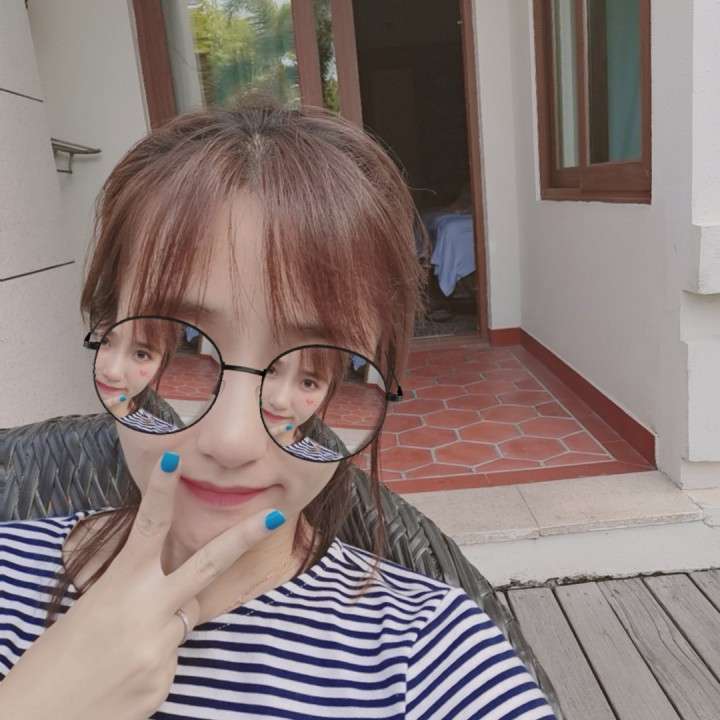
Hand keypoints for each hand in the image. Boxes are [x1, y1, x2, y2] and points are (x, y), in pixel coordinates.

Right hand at [0, 451, 283, 719]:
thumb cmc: (53, 664)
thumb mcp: (90, 612)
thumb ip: (133, 594)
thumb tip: (168, 594)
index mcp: (118, 585)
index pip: (148, 526)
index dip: (162, 489)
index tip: (175, 456)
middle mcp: (146, 611)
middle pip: (208, 564)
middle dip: (245, 536)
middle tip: (276, 514)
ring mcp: (160, 647)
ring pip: (182, 619)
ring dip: (162, 626)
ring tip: (119, 653)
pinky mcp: (165, 680)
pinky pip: (171, 658)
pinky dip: (153, 662)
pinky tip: (123, 678)